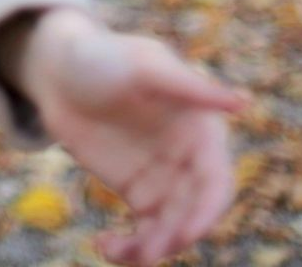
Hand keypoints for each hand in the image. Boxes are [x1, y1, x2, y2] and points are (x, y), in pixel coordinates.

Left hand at [12, 8, 250, 265]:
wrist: (58, 69)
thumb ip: (190, 86)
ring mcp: (163, 177)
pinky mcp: (136, 190)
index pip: (215, 180)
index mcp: (201, 129)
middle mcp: (188, 158)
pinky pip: (144, 229)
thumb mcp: (144, 66)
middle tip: (146, 252)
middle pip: (193, 211)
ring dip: (150, 248)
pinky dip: (129, 246)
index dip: (206, 210)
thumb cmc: (104, 55)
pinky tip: (104, 245)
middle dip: (174, 236)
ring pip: (169, 227)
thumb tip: (243, 102)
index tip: (185, 234)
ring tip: (116, 252)